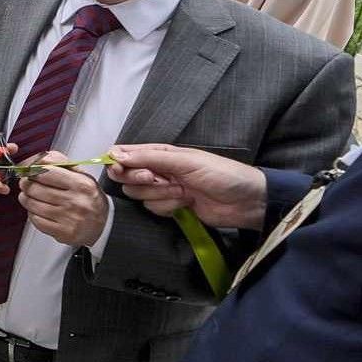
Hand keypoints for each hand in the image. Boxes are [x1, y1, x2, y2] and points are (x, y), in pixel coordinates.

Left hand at [17, 159, 108, 247]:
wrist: (104, 224)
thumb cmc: (88, 197)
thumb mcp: (81, 174)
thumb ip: (59, 162)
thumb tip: (37, 159)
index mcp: (81, 184)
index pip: (46, 172)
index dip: (32, 170)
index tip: (29, 171)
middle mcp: (76, 201)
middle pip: (35, 188)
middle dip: (26, 184)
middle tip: (26, 183)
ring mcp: (69, 219)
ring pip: (32, 204)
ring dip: (26, 198)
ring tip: (30, 196)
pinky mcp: (62, 233)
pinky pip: (36, 220)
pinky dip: (32, 214)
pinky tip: (38, 210)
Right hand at [109, 144, 268, 230]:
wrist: (246, 201)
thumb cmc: (220, 174)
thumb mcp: (185, 161)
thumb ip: (150, 158)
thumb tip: (114, 154)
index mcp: (161, 153)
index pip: (127, 155)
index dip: (119, 162)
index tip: (119, 168)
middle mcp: (158, 170)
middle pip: (128, 177)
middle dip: (140, 180)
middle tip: (157, 179)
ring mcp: (164, 190)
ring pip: (140, 195)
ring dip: (160, 195)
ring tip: (182, 192)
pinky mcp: (171, 207)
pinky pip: (154, 208)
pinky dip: (168, 207)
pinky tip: (186, 203)